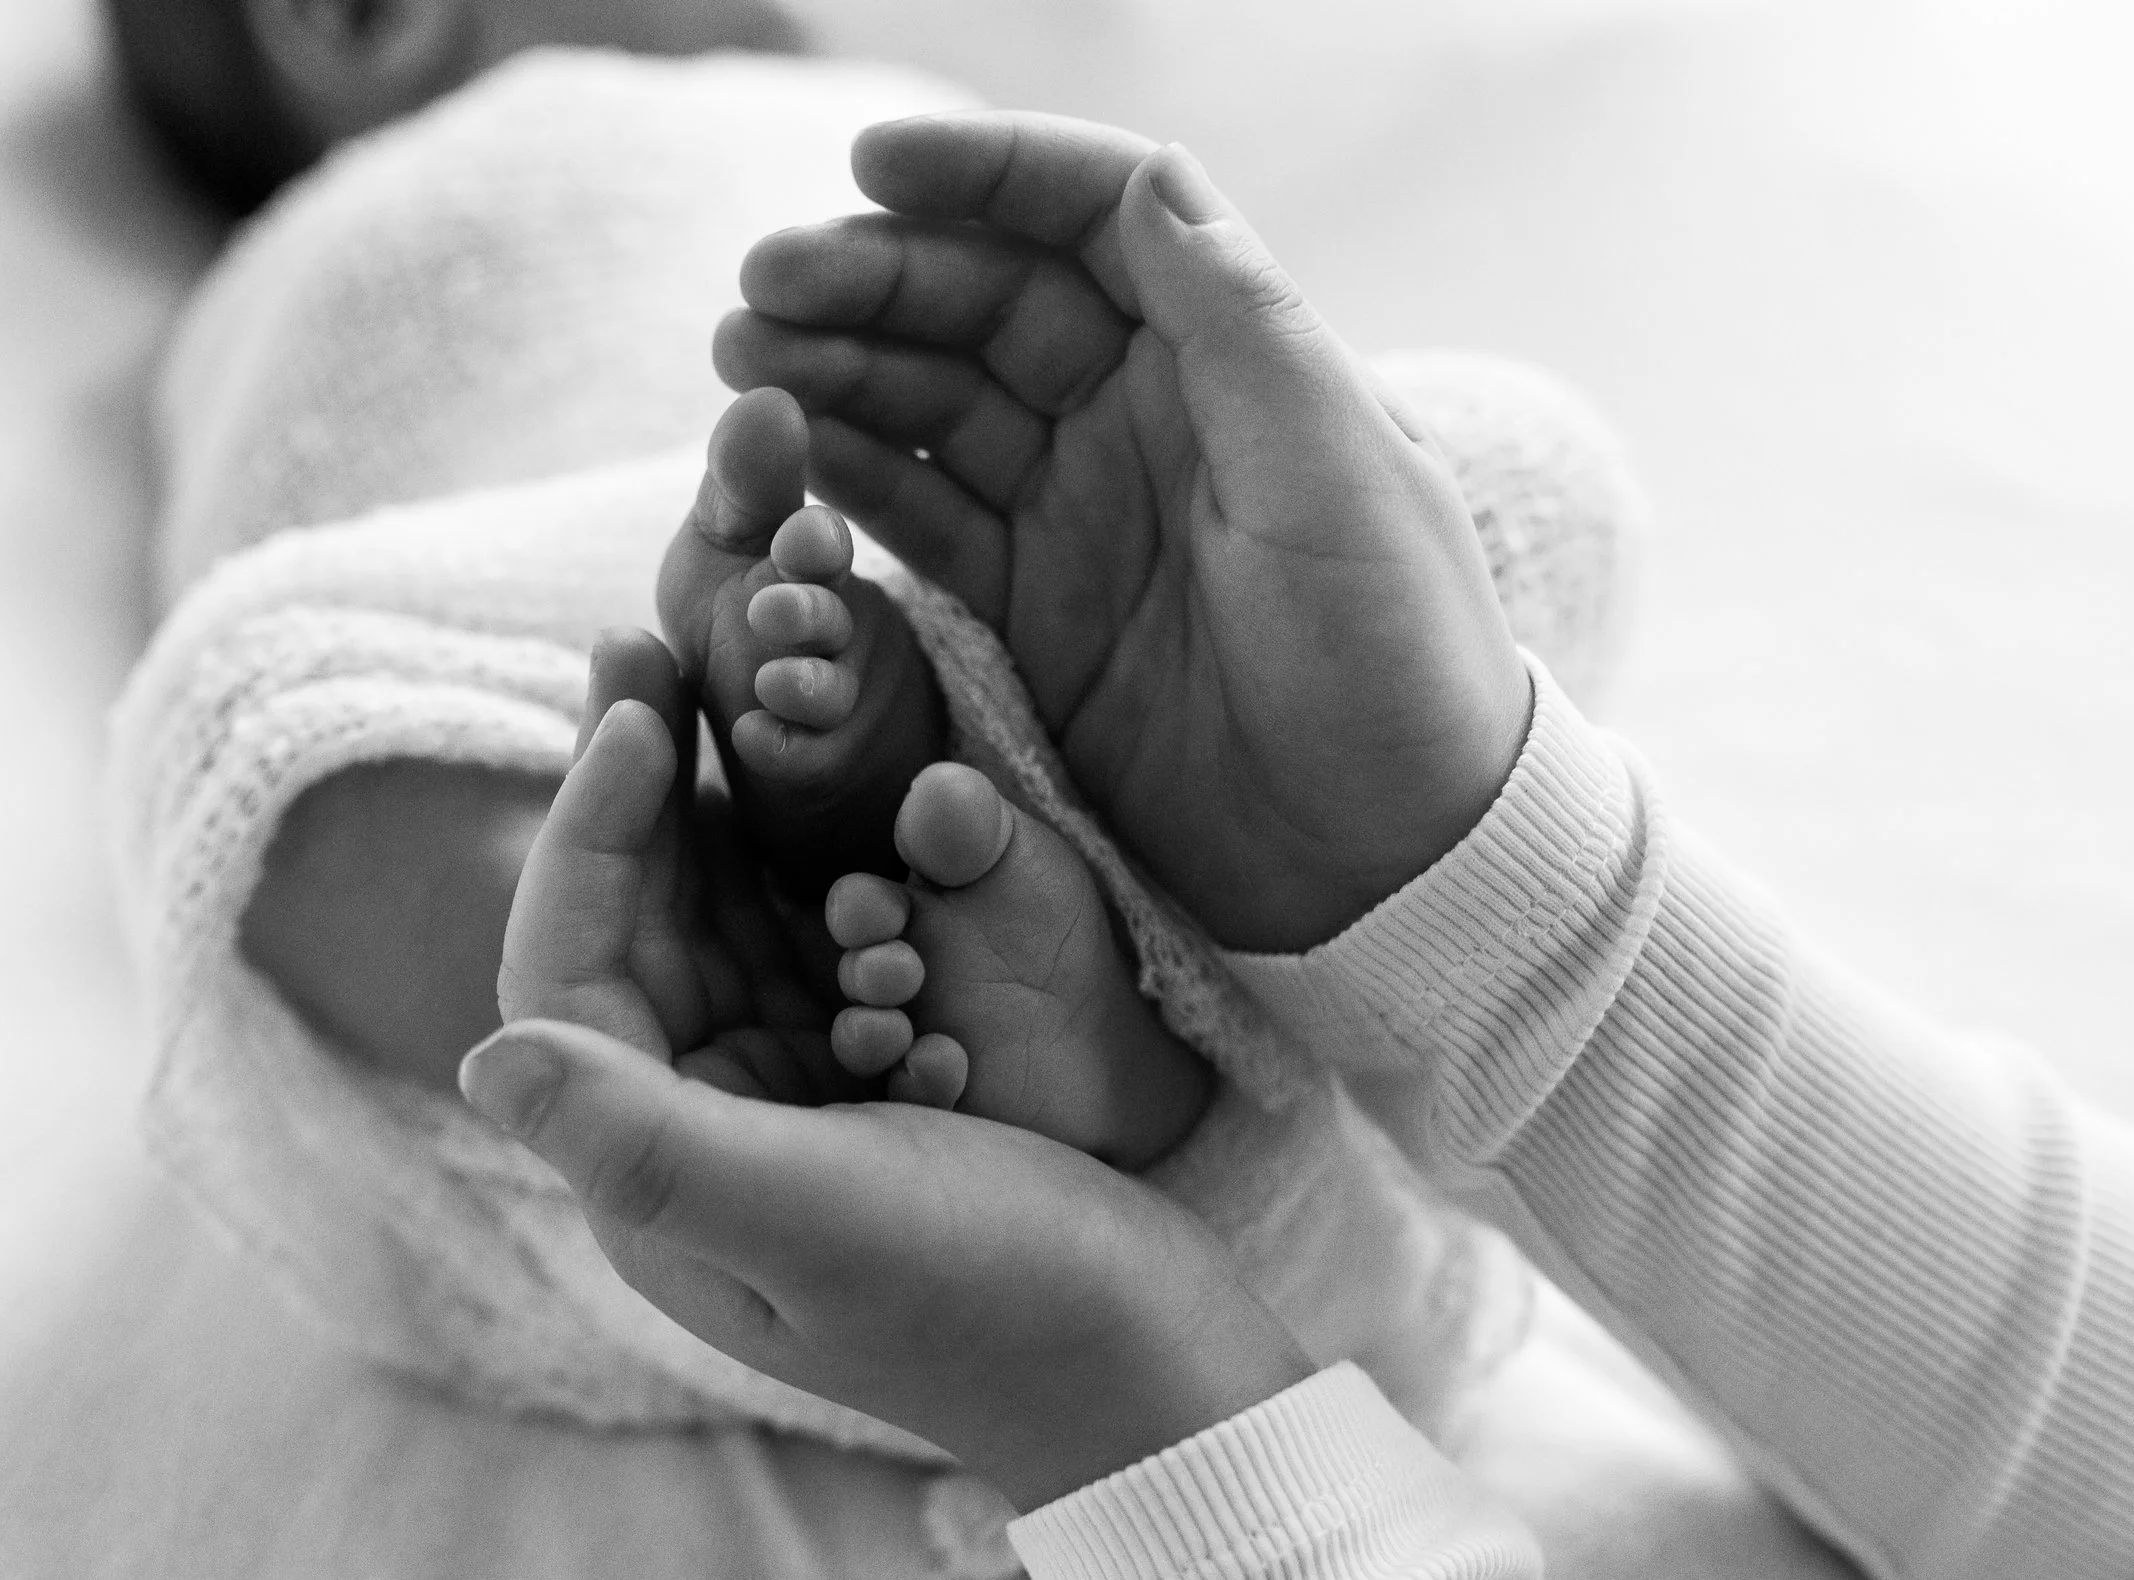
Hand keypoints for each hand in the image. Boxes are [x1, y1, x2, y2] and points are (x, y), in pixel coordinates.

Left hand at [469, 642, 1310, 1508]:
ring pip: (713, 911)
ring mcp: (780, 1092)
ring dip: (711, 795)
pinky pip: (804, 927)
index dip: (585, 834)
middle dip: (636, 785)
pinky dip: (802, 840)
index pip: (564, 977)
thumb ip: (653, 1147)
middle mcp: (697, 1127)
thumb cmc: (998, 1306)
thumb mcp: (823, 1224)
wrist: (1153, 1370)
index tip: (635, 711)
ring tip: (717, 662)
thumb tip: (484, 1057)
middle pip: (630, 924)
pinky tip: (817, 750)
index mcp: (656, 1180)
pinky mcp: (864, 1067)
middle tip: (652, 635)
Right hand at [716, 113, 1533, 950]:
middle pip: (984, 303)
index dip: (983, 175)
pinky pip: (920, 523)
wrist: (1387, 863)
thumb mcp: (1335, 484)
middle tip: (759, 287)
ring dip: (836, 370)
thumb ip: (1242, 329)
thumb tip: (1152, 178)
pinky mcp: (1031, 614)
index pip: (1092, 219)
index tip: (871, 162)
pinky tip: (783, 466)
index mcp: (1226, 360)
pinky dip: (848, 484)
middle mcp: (1142, 418)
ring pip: (933, 403)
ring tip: (741, 364)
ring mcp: (1079, 515)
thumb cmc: (1393, 663)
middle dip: (870, 277)